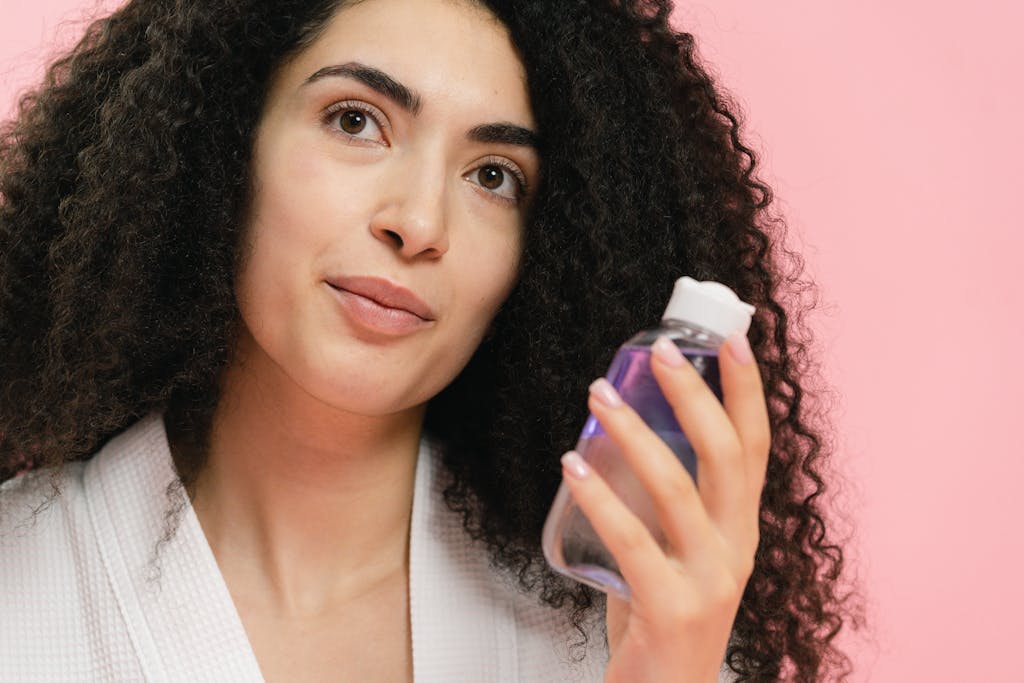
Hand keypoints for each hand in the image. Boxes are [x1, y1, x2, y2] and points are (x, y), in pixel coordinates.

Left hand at [559, 332, 769, 682]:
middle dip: (694, 394)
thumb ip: (664, 505)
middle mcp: (737, 550)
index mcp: (741, 529)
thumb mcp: (679, 552)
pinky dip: (598, 496)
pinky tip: (571, 465)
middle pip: (726, 455)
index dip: (748, 392)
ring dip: (635, 432)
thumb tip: (624, 435)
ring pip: (677, 489)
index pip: (755, 448)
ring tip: (598, 395)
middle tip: (657, 352)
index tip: (732, 341)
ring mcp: (710, 581)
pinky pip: (632, 541)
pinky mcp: (671, 610)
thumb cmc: (662, 617)